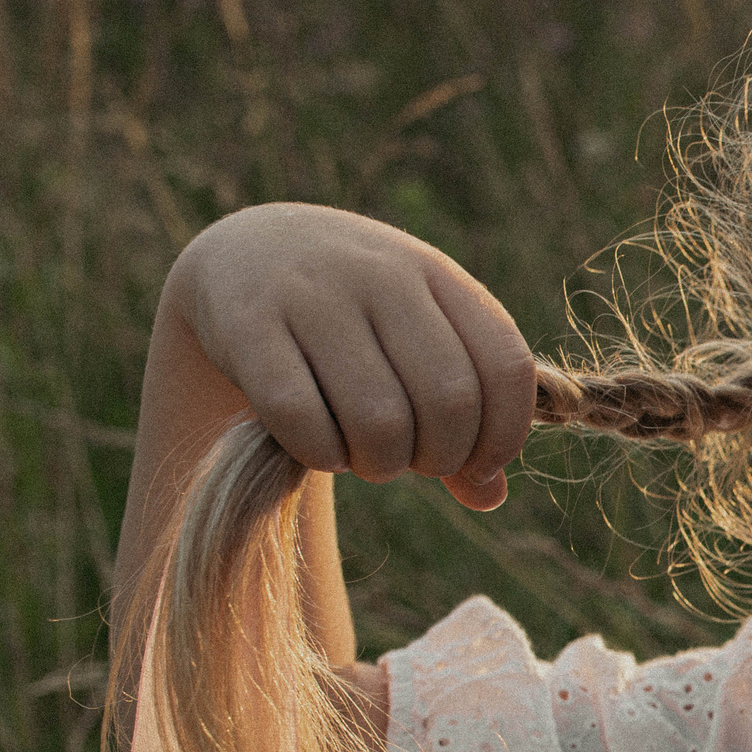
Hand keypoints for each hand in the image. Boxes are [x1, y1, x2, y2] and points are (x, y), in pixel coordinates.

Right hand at [169, 202, 534, 509]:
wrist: (245, 255)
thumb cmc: (355, 318)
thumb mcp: (419, 340)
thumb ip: (468, 410)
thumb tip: (489, 496)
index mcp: (438, 275)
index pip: (505, 366)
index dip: (504, 435)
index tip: (477, 465)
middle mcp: (381, 275)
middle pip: (449, 401)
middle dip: (440, 457)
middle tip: (412, 459)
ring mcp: (313, 296)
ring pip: (380, 420)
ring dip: (381, 463)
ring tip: (367, 455)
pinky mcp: (248, 327)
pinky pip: (303, 420)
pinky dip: (322, 455)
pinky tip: (321, 448)